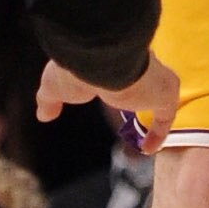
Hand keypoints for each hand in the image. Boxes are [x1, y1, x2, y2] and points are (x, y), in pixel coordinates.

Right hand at [35, 49, 181, 146]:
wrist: (97, 59)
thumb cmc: (75, 68)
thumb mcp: (54, 86)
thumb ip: (49, 99)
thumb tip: (43, 114)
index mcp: (111, 59)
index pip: (120, 69)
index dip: (119, 84)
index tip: (115, 96)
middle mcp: (135, 64)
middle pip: (143, 78)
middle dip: (141, 92)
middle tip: (133, 112)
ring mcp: (153, 77)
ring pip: (157, 94)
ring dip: (152, 112)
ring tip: (144, 134)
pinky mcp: (165, 92)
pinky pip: (165, 115)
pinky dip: (158, 132)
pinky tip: (148, 148)